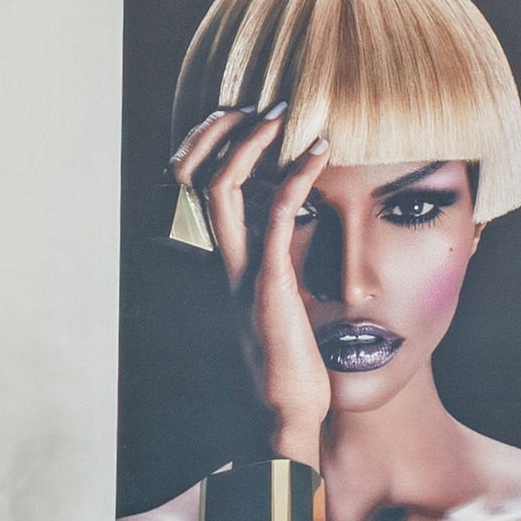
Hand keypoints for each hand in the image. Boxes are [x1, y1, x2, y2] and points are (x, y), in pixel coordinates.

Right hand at [173, 107, 332, 461]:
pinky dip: (297, 176)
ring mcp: (241, 272)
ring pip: (223, 188)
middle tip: (257, 103)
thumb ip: (285, 281)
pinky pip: (275, 215)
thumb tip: (305, 258)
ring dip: (251, 141)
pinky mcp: (268, 284)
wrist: (285, 417)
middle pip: (198, 179)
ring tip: (283, 111)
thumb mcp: (285, 315)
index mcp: (228, 267)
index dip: (216, 151)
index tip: (250, 122)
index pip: (205, 194)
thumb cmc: (293, 372)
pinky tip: (323, 152)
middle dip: (219, 133)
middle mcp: (226, 263)